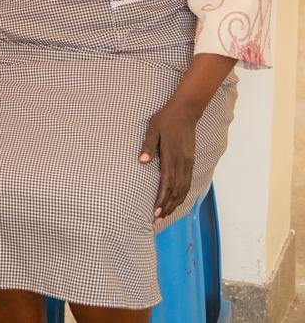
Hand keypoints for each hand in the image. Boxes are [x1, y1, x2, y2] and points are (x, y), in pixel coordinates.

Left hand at [139, 102, 198, 223]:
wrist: (186, 111)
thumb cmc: (165, 119)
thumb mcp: (152, 129)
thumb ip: (147, 146)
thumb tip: (141, 162)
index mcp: (171, 156)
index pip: (167, 183)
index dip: (161, 199)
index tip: (155, 212)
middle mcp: (182, 162)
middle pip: (176, 191)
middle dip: (167, 207)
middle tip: (157, 220)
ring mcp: (188, 162)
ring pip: (183, 188)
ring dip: (174, 203)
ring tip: (165, 215)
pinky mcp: (190, 161)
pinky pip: (187, 182)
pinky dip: (181, 194)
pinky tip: (175, 201)